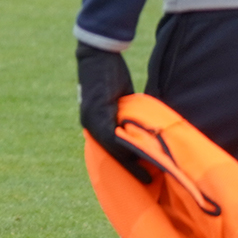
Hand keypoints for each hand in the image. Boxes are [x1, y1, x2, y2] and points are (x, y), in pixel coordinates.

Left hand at [77, 42, 152, 183]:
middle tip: (146, 182)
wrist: (97, 54)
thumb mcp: (121, 98)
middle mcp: (89, 124)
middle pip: (110, 154)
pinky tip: (141, 158)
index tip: (140, 175)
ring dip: (130, 164)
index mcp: (94, 122)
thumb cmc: (110, 73)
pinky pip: (112, 136)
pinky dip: (126, 148)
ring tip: (147, 177)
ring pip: (112, 149)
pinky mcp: (98, 113)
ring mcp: (92, 120)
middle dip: (128, 169)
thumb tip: (143, 125)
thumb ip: (128, 114)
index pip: (110, 148)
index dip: (125, 162)